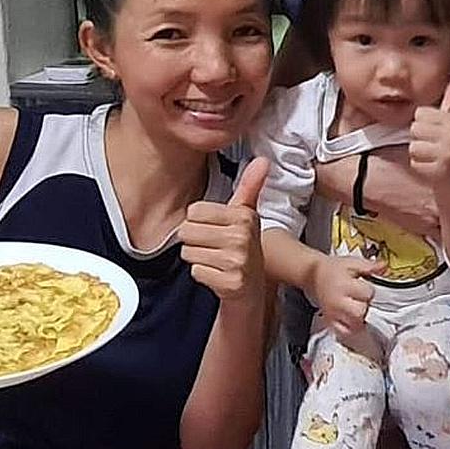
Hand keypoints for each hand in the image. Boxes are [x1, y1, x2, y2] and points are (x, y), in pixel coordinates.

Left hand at [178, 157, 268, 302]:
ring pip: (188, 252)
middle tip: (215, 247)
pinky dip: (204, 275)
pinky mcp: (230, 282)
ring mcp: (237, 260)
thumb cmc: (243, 248)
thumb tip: (262, 161)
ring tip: (216, 260)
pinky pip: (196, 272)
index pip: (194, 211)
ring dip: (199, 259)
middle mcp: (241, 237)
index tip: (217, 229)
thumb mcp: (246, 215)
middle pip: (187, 231)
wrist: (252, 287)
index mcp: (243, 216)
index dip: (200, 222)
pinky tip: (218, 274)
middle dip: (196, 241)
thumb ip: (250, 186)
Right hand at [312, 255, 382, 336]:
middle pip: (361, 311)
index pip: (367, 294)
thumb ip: (369, 266)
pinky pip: (345, 332)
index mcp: (343, 285)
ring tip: (356, 307)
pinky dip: (351, 328)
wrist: (313, 275)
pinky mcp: (329, 322)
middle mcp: (337, 302)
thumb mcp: (351, 263)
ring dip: (360, 317)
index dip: (369, 290)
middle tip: (360, 299)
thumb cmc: (332, 269)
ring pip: (355, 324)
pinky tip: (351, 319)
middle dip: (365, 305)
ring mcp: (332, 314)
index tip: (365, 286)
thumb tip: (383, 267)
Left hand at [407, 74, 449, 186]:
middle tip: (433, 144)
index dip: (424, 122)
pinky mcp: (439, 168)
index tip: (435, 130)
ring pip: (413, 146)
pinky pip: (414, 161)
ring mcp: (445, 152)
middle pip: (415, 128)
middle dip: (420, 137)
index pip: (421, 113)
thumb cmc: (449, 146)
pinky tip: (431, 166)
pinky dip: (420, 165)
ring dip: (419, 153)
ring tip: (432, 155)